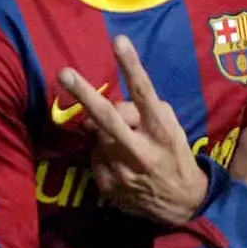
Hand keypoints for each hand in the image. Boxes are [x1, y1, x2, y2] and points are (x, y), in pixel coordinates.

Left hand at [61, 35, 210, 225]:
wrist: (182, 206)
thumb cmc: (175, 156)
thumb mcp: (170, 128)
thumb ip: (144, 112)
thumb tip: (110, 106)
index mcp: (161, 132)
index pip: (145, 93)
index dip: (131, 66)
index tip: (119, 41)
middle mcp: (140, 151)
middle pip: (107, 117)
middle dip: (84, 93)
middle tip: (64, 73)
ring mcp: (121, 171)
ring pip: (99, 136)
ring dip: (107, 134)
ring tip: (127, 145)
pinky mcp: (108, 186)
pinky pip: (96, 157)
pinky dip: (104, 154)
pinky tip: (121, 164)